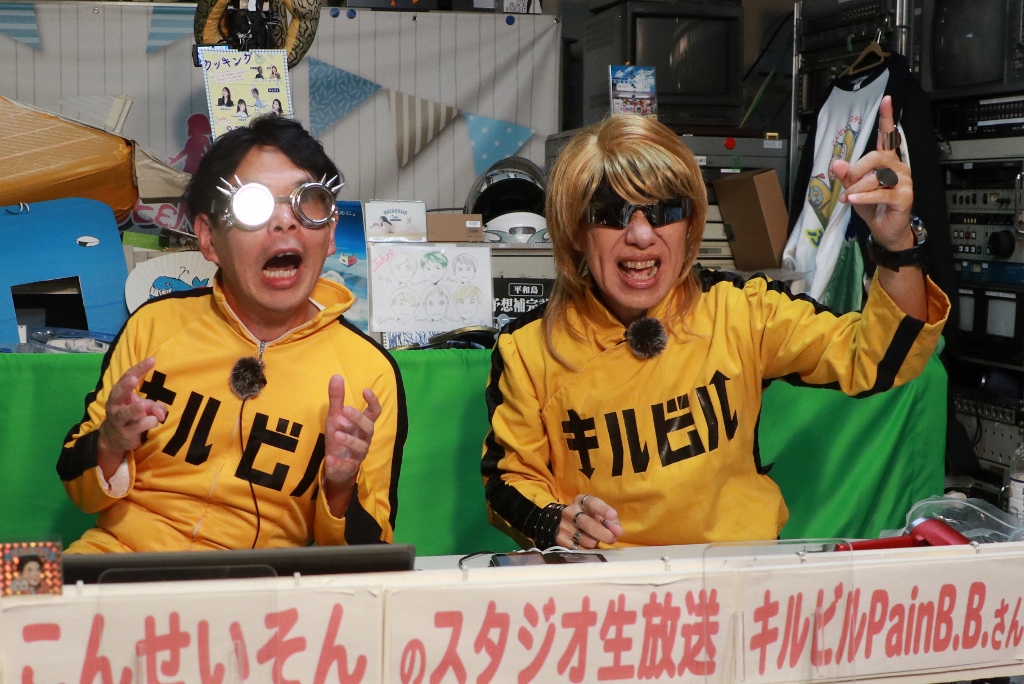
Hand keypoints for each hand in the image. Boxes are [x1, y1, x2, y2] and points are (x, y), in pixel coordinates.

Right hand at [97, 357, 166, 457]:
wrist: (115, 438)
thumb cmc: (132, 416)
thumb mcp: (145, 407)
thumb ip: (155, 406)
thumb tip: (161, 413)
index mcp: (121, 393)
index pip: (128, 377)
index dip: (139, 368)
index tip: (152, 360)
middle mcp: (115, 404)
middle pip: (118, 393)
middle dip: (125, 386)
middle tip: (133, 379)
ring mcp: (118, 419)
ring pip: (124, 413)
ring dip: (134, 409)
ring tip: (143, 405)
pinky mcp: (124, 433)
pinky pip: (136, 427)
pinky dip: (147, 422)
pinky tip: (154, 421)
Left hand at [323, 374, 380, 484]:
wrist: (337, 466)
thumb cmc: (339, 436)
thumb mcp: (335, 417)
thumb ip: (337, 399)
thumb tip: (336, 376)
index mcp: (363, 425)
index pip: (374, 412)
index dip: (373, 402)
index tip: (365, 390)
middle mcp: (365, 438)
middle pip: (369, 428)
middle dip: (358, 419)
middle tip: (345, 410)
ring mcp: (359, 453)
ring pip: (361, 446)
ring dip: (349, 440)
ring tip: (336, 433)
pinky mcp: (350, 467)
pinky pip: (348, 465)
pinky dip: (339, 462)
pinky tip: (330, 458)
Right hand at [557, 494, 622, 548]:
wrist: (565, 522)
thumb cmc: (588, 517)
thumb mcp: (599, 514)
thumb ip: (611, 521)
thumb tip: (618, 531)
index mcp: (581, 501)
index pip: (592, 503)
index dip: (603, 510)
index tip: (613, 515)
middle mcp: (570, 512)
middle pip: (589, 525)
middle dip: (604, 534)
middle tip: (613, 538)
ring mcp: (564, 526)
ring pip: (587, 540)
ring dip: (596, 542)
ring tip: (595, 538)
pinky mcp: (561, 540)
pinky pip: (580, 550)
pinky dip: (588, 550)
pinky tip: (588, 544)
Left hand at [831, 95, 914, 250]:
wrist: (885, 229)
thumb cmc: (872, 206)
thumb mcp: (853, 189)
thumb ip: (846, 175)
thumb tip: (836, 163)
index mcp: (887, 161)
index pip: (888, 135)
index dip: (887, 118)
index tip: (887, 100)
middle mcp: (898, 168)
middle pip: (877, 157)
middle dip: (857, 169)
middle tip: (847, 182)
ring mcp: (904, 182)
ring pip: (877, 176)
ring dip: (857, 188)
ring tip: (847, 197)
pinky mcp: (905, 197)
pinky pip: (880, 193)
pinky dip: (862, 197)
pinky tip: (852, 200)